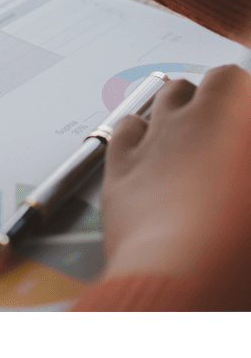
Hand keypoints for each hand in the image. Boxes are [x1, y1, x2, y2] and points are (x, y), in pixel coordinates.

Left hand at [100, 65, 250, 278]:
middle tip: (228, 130)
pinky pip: (126, 127)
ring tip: (191, 140)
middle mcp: (190, 121)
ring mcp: (151, 141)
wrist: (186, 278)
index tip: (243, 114)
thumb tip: (239, 164)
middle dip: (212, 98)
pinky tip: (149, 152)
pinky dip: (138, 133)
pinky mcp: (119, 166)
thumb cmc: (240, 245)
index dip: (241, 95)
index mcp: (231, 117)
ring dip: (176, 110)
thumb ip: (243, 167)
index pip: (234, 79)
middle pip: (198, 85)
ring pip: (159, 99)